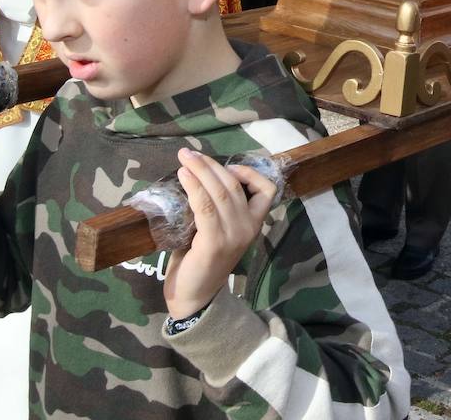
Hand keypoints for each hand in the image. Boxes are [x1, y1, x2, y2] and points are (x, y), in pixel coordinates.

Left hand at [163, 148, 276, 318]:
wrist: (194, 298)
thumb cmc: (201, 260)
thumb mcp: (217, 230)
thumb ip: (217, 208)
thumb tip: (200, 177)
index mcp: (254, 224)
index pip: (267, 189)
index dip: (249, 171)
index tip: (227, 167)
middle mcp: (248, 228)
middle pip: (234, 185)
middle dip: (210, 164)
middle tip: (189, 153)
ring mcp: (233, 236)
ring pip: (219, 192)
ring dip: (200, 170)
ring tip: (184, 158)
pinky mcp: (214, 242)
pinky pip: (205, 206)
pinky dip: (194, 186)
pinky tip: (183, 176)